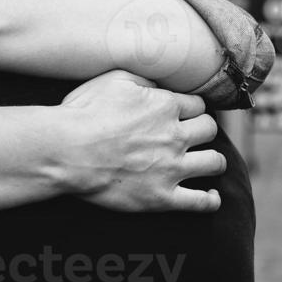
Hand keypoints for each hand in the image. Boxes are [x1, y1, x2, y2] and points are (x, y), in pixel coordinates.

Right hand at [57, 69, 223, 212]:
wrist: (66, 152)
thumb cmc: (83, 113)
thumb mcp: (112, 80)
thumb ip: (143, 78)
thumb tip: (158, 84)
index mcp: (165, 106)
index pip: (198, 105)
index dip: (190, 108)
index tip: (182, 113)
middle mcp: (175, 136)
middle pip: (210, 130)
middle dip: (203, 129)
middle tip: (191, 135)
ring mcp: (172, 168)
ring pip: (214, 162)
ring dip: (212, 160)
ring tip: (204, 162)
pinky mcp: (162, 197)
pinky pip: (201, 202)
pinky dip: (211, 199)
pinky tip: (210, 195)